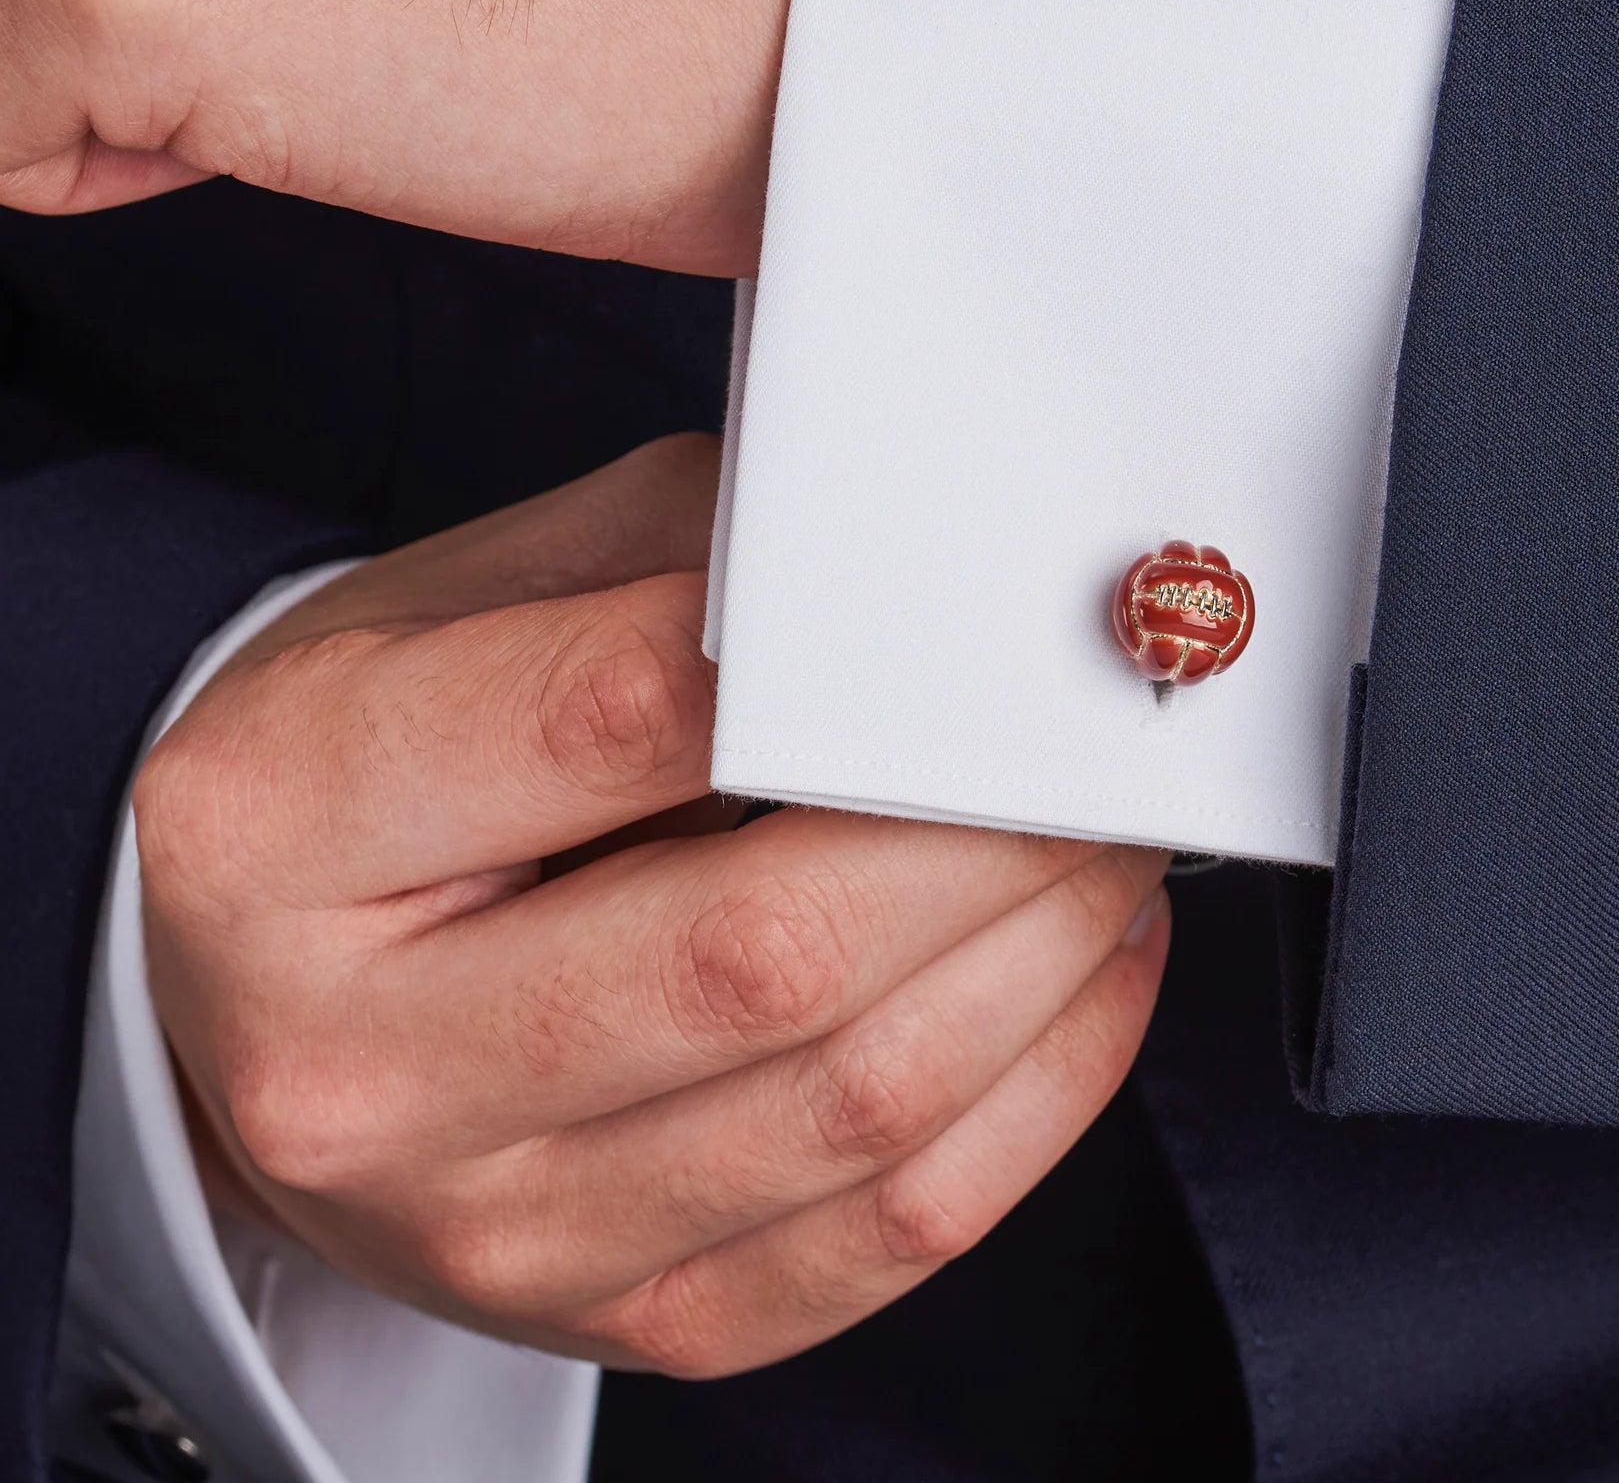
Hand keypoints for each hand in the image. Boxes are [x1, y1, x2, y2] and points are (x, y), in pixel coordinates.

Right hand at [137, 437, 1170, 1374]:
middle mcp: (365, 1067)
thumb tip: (914, 568)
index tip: (979, 626)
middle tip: (1094, 744)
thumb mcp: (450, 606)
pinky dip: (1039, 1089)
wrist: (261, 1001)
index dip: (836, 664)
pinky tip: (1079, 973)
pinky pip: (891, 1230)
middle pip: (765, 952)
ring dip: (1047, 953)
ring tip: (1107, 842)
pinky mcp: (629, 1310)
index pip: (609, 719)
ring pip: (860, 1104)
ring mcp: (501, 1226)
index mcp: (281, 830)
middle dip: (992, 830)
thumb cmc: (365, 771)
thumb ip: (672, 560)